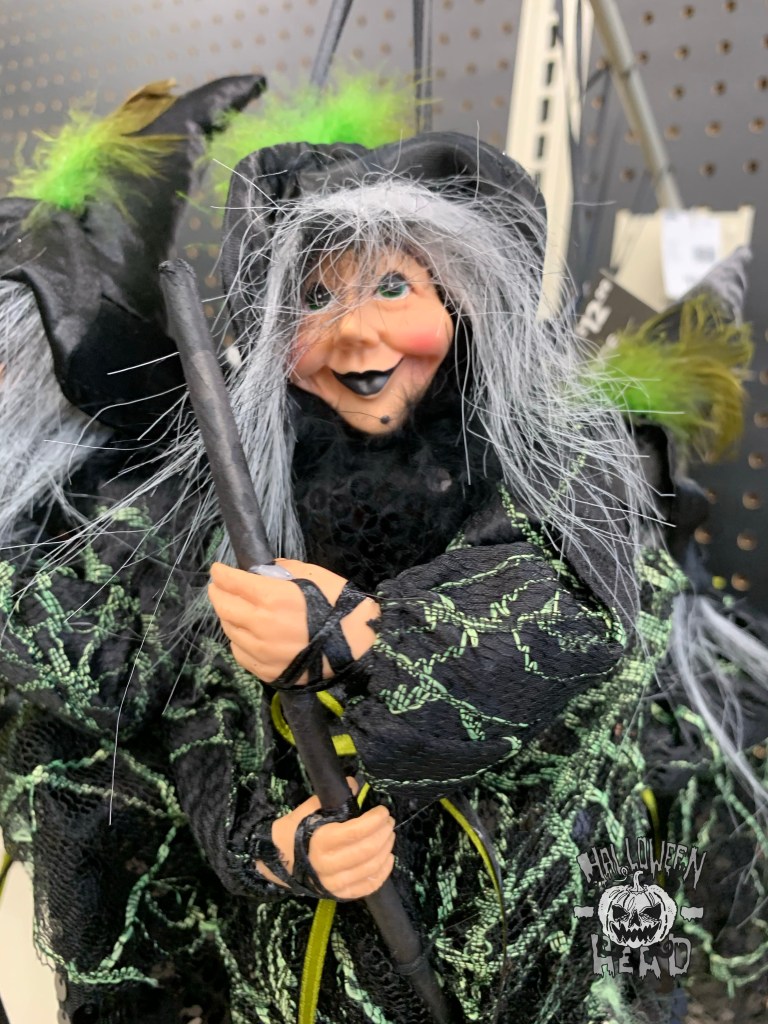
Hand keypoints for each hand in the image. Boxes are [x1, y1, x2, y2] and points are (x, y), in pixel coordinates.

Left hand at [208, 559, 379, 683]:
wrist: (360, 646)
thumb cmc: (339, 604)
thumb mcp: (313, 575)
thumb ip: (282, 570)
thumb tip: (262, 573)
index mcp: (271, 598)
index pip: (233, 582)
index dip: (221, 573)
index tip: (218, 569)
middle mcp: (259, 625)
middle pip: (224, 607)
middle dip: (218, 593)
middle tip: (218, 587)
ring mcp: (261, 652)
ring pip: (229, 631)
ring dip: (227, 616)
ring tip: (233, 609)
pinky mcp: (267, 671)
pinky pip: (240, 653)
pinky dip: (238, 640)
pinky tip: (244, 633)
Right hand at [257, 778, 395, 899]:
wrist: (278, 861)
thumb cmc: (295, 831)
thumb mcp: (309, 810)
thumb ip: (332, 797)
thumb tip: (354, 783)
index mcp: (320, 841)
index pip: (356, 832)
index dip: (375, 821)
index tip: (383, 811)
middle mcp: (328, 865)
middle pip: (367, 850)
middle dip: (383, 833)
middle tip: (389, 821)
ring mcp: (334, 883)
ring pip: (370, 868)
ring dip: (385, 850)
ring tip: (389, 836)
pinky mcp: (339, 894)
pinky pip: (367, 887)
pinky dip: (382, 873)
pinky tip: (388, 858)